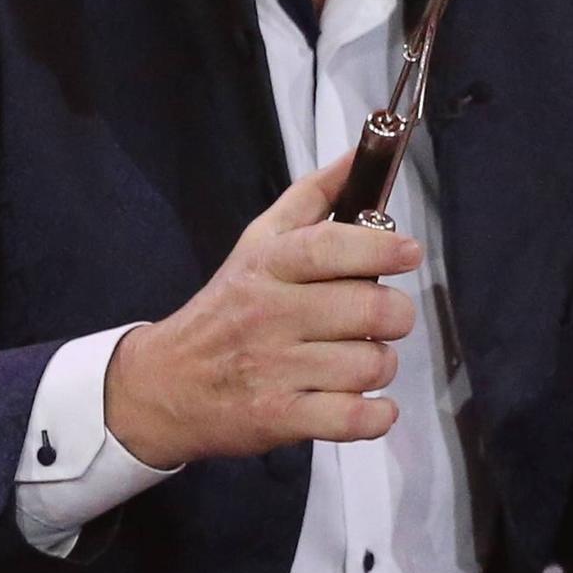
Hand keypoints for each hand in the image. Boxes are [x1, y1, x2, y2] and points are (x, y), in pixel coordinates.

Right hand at [102, 154, 418, 467]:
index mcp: (268, 265)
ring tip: (359, 363)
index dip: (380, 248)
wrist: (163, 384)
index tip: (409, 253)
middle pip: (369, 309)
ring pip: (370, 364)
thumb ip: (312, 197)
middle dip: (393, 317)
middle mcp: (270, 314)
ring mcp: (274, 369)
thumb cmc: (226, 309)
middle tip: (380, 321)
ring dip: (380, 366)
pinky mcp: (279, 418)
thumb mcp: (258, 243)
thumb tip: (360, 154)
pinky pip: (353, 418)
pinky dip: (375, 416)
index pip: (330, 247)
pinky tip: (369, 406)